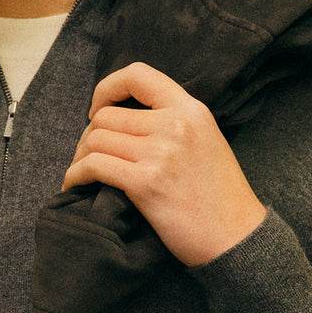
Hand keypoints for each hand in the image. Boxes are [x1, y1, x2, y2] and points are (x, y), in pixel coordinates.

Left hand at [62, 63, 266, 266]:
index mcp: (191, 109)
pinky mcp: (145, 183)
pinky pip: (93, 167)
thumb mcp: (207, 141)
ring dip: (81, 157)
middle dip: (89, 136)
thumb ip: (174, 122)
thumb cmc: (220, 197)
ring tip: (83, 173)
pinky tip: (75, 185)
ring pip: (95, 140)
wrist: (236, 237)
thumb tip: (127, 119)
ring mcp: (160, 153)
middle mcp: (175, 124)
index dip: (108, 88)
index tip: (98, 108)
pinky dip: (76, 175)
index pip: (137, 75)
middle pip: (106, 116)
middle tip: (90, 156)